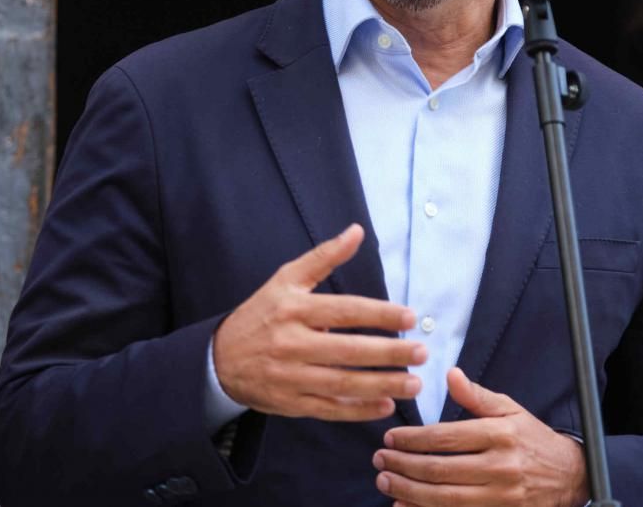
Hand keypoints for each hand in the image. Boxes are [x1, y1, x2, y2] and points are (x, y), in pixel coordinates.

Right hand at [213, 223, 426, 420]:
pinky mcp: (290, 403)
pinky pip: (329, 410)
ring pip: (342, 384)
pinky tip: (385, 405)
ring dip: (381, 385)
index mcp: (294, 310)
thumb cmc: (261, 314)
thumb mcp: (286, 279)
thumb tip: (356, 231)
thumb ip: (324, 257)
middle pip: (348, 351)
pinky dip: (358, 411)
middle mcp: (292, 343)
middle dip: (389, 354)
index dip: (380, 314)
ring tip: (414, 383)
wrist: (219, 358)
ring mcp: (290, 376)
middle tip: (422, 353)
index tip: (410, 317)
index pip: (345, 311)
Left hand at [373, 367, 588, 506]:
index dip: (412, 439)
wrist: (569, 475)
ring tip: (386, 482)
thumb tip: (450, 374)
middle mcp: (499, 467)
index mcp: (499, 435)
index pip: (444, 437)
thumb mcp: (510, 410)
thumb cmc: (532, 439)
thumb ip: (476, 396)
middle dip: (402, 466)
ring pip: (442, 499)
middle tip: (380, 461)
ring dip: (407, 492)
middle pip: (438, 470)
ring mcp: (500, 497)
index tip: (390, 438)